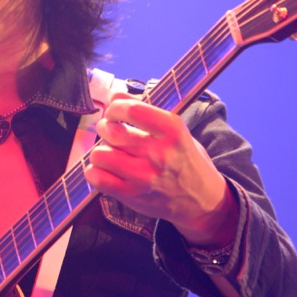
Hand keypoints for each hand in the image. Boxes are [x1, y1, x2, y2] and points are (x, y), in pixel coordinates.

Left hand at [85, 93, 237, 245]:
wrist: (203, 201)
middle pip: (112, 131)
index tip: (114, 112)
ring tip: (110, 153)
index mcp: (172, 131)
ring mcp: (144, 177)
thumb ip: (147, 112)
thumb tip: (116, 95)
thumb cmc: (186, 161)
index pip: (132, 110)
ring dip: (100, 151)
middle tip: (111, 132)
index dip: (115, 108)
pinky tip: (104, 170)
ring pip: (100, 154)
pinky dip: (94, 172)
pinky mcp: (132, 195)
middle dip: (105, 128)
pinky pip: (97, 178)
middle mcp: (158, 153)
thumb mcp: (176, 132)